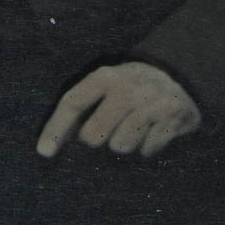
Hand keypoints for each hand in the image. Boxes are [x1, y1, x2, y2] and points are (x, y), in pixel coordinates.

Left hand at [36, 60, 201, 158]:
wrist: (181, 72)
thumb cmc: (132, 86)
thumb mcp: (108, 84)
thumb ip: (84, 107)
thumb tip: (54, 143)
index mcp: (106, 76)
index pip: (73, 102)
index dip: (55, 128)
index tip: (43, 152)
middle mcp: (128, 87)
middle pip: (94, 136)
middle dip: (98, 139)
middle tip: (110, 129)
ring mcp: (151, 102)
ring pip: (121, 146)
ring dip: (125, 144)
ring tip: (135, 128)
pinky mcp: (172, 117)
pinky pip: (147, 150)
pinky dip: (148, 147)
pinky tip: (152, 132)